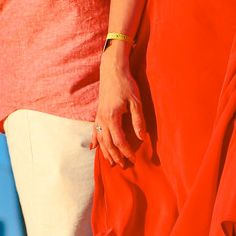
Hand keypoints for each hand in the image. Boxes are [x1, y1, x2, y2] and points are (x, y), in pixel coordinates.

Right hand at [93, 45, 145, 164]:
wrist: (112, 70)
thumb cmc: (126, 84)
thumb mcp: (136, 101)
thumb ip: (138, 120)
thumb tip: (141, 137)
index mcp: (112, 117)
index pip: (119, 140)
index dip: (126, 151)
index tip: (133, 158)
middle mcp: (102, 119)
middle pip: (107, 143)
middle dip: (115, 155)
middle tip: (122, 165)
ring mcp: (98, 116)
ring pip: (100, 139)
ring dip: (105, 151)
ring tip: (110, 162)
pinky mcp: (98, 113)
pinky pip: (95, 130)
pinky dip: (95, 140)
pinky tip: (94, 148)